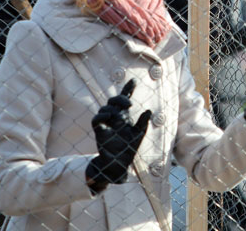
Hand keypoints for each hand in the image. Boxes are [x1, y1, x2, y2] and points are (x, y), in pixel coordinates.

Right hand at [86, 79, 151, 193]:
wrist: (119, 164)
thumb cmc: (129, 148)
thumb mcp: (139, 134)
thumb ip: (143, 123)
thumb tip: (149, 110)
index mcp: (124, 116)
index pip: (124, 99)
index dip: (128, 89)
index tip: (133, 80)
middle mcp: (114, 117)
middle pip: (113, 100)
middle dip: (120, 98)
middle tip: (129, 103)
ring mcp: (106, 123)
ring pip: (105, 108)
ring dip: (112, 108)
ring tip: (121, 115)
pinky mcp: (99, 131)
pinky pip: (96, 120)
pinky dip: (101, 116)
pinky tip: (108, 117)